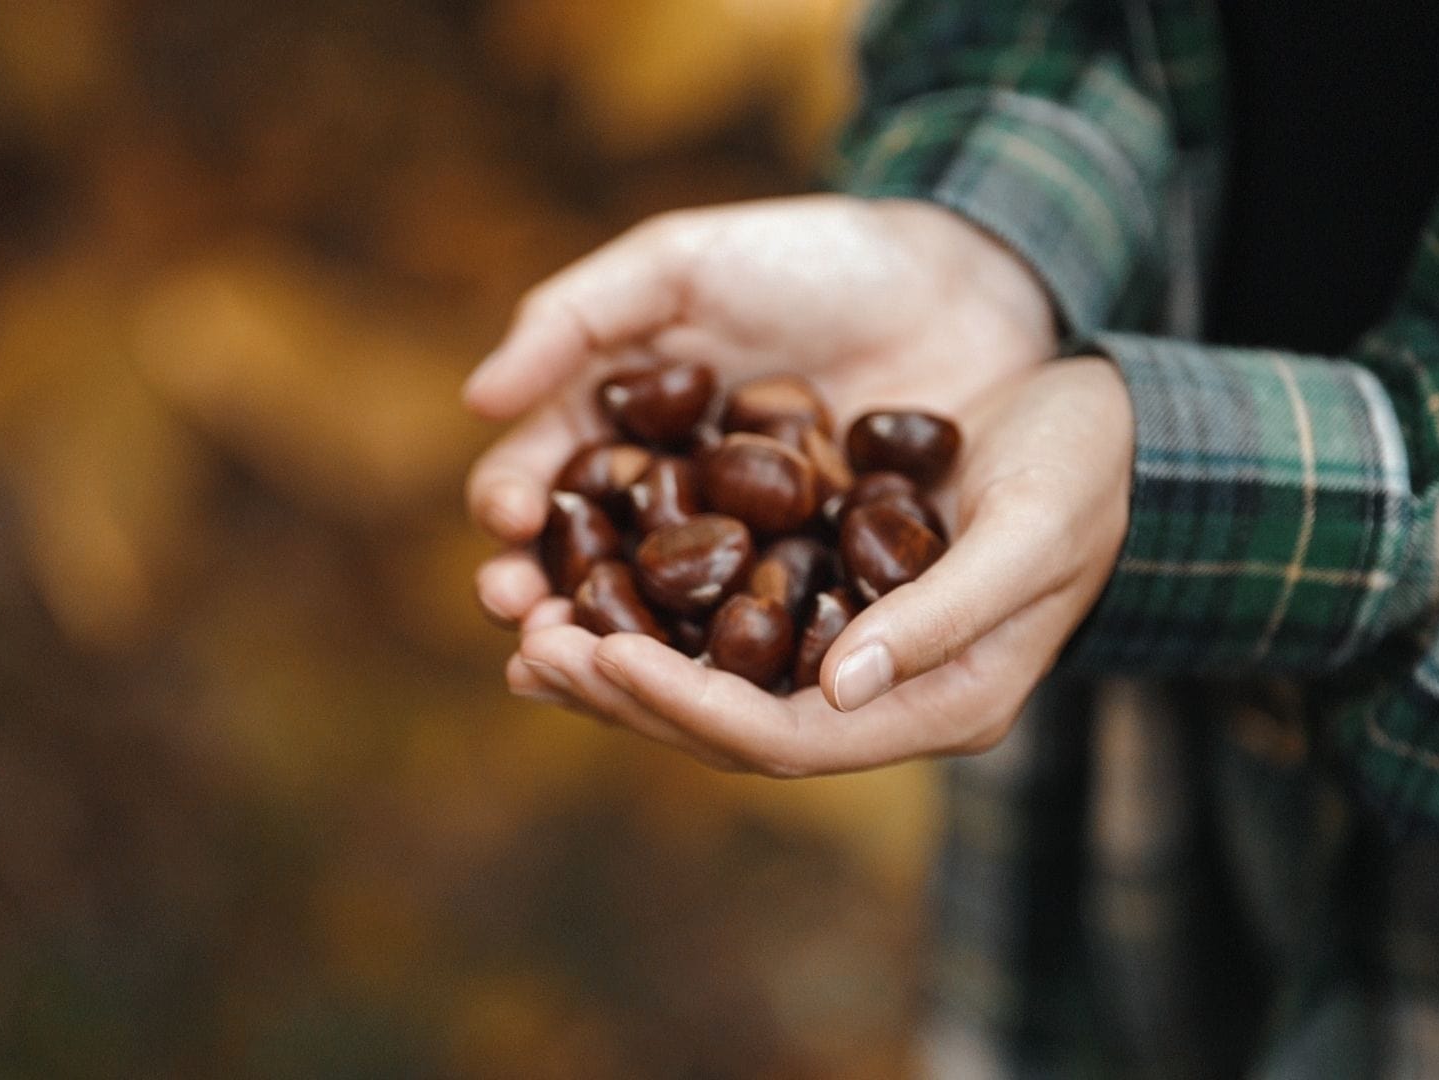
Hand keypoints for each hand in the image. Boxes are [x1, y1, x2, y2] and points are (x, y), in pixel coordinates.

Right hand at [465, 194, 1059, 627]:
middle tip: (529, 628)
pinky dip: (730, 670)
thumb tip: (477, 400)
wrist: (961, 285)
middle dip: (545, 606)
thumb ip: (575, 318)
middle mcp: (667, 508)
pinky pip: (764, 642)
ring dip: (622, 658)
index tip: (507, 521)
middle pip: (587, 573)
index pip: (540, 483)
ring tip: (598, 671)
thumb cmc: (809, 261)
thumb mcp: (681, 265)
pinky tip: (711, 689)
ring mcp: (743, 560)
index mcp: (618, 431)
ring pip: (665, 625)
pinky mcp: (817, 598)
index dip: (511, 508)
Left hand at [508, 357, 1134, 775]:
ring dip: (621, 663)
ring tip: (528, 626)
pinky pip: (722, 624)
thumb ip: (943, 615)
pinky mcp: (826, 596)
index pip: (789, 737)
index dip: (690, 710)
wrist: (1113, 430)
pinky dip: (652, 612)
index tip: (603, 663)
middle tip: (531, 647)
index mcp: (939, 703)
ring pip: (714, 682)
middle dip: (628, 695)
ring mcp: (852, 653)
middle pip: (732, 726)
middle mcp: (882, 696)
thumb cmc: (1088, 475)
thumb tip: (839, 685)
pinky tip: (583, 583)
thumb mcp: (1031, 531)